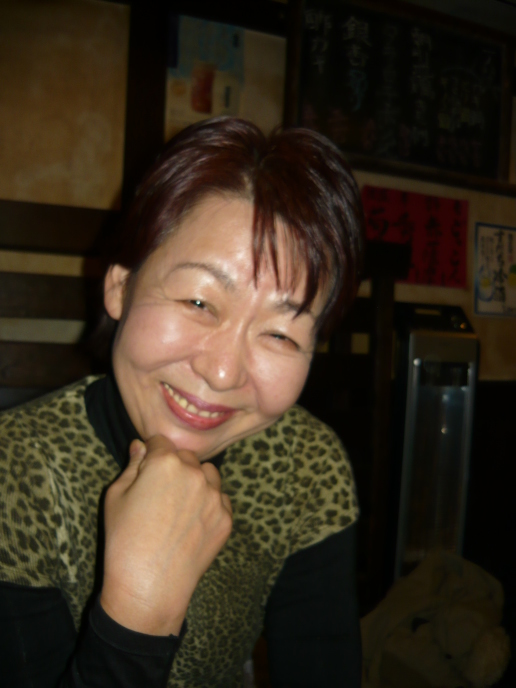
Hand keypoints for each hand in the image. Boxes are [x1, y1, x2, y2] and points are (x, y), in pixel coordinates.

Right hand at [100, 435, 231, 635]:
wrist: (150, 586)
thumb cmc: (124, 540)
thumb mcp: (116, 497)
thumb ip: (132, 465)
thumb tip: (141, 445)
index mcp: (165, 463)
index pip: (160, 442)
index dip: (151, 453)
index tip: (147, 467)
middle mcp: (194, 473)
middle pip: (186, 457)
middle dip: (174, 467)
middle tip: (160, 493)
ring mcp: (214, 496)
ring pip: (208, 474)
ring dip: (196, 481)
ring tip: (179, 506)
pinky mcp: (226, 517)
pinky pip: (220, 499)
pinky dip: (209, 504)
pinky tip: (191, 523)